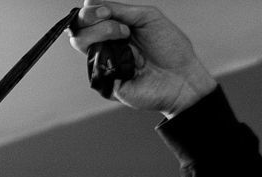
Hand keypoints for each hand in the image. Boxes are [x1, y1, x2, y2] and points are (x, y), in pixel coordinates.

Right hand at [69, 2, 216, 115]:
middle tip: (110, 18)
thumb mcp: (146, 17)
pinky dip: (106, 55)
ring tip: (124, 34)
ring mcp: (104, 63)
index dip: (90, 10)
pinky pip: (93, 66)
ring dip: (99, 31)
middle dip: (89, 17)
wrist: (183, 77)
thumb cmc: (170, 49)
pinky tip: (126, 56)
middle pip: (78, 27)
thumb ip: (119, 10)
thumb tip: (91, 2)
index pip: (87, 16)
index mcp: (114, 30)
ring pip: (79, 42)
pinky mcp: (106, 83)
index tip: (105, 10)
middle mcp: (106, 46)